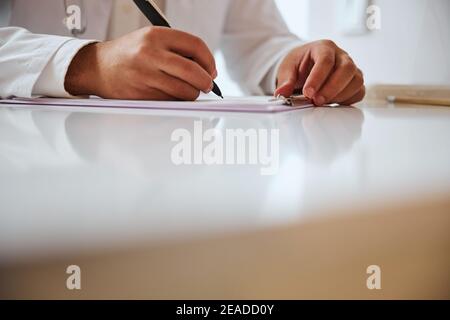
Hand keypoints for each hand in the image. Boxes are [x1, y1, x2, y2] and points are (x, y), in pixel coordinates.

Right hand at [65, 27, 216, 99]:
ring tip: (189, 90)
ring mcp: (145, 75)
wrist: (98, 67)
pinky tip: (172, 95)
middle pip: (192, 71)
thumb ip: (178, 49)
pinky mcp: (141, 94)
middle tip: (207, 85)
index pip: (195, 45)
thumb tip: (207, 69)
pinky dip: (177, 100)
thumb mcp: (151, 40)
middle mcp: (150, 53)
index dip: (209, 60)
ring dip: (192, 94)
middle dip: (206, 82)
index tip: (211, 70)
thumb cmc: (130, 53)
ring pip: (184, 90)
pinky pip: (170, 101)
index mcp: (156, 35)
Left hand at [275, 40, 364, 105]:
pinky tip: (333, 103)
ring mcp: (351, 68)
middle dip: (332, 88)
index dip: (318, 78)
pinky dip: (348, 99)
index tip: (308, 93)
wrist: (306, 65)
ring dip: (340, 95)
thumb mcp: (287, 68)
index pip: (326, 60)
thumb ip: (285, 80)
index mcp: (323, 47)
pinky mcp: (354, 81)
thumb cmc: (299, 64)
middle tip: (317, 101)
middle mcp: (341, 55)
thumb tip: (282, 93)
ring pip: (356, 80)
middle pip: (346, 68)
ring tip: (322, 103)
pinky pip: (359, 91)